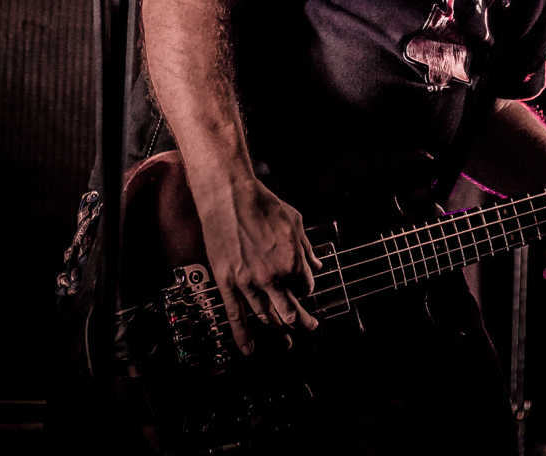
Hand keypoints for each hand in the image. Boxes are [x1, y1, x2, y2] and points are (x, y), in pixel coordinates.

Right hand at [199, 178, 322, 353]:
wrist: (229, 195)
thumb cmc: (262, 204)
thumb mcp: (295, 222)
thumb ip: (307, 248)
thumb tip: (317, 263)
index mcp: (292, 261)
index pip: (306, 287)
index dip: (306, 290)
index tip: (303, 289)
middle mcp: (273, 276)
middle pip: (291, 310)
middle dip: (302, 322)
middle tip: (309, 328)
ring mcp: (249, 282)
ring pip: (267, 317)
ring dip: (278, 333)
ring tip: (286, 343)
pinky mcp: (228, 282)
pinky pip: (236, 315)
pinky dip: (243, 336)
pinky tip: (249, 349)